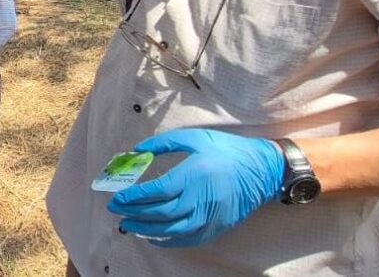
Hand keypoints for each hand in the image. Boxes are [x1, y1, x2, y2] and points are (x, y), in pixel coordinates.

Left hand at [107, 128, 283, 247]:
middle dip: (134, 213)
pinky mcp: (217, 226)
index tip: (117, 197)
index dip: (134, 196)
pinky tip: (153, 236)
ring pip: (172, 229)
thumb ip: (164, 143)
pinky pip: (188, 239)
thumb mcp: (194, 138)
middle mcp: (200, 198)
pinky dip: (168, 240)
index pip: (157, 191)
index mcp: (193, 174)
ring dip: (146, 229)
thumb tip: (137, 150)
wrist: (262, 170)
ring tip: (128, 225)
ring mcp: (210, 215)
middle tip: (116, 210)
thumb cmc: (226, 150)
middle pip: (161, 212)